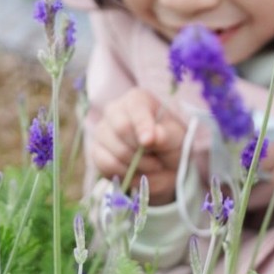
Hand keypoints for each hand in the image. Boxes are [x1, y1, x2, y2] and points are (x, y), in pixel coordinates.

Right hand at [88, 88, 189, 204]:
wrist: (164, 164)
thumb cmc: (170, 143)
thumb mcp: (176, 138)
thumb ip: (166, 135)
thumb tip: (152, 137)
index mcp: (136, 100)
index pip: (135, 109)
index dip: (142, 126)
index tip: (149, 141)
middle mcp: (114, 111)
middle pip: (121, 129)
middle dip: (142, 151)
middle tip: (158, 161)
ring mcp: (102, 131)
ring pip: (114, 150)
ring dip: (137, 166)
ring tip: (151, 166)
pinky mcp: (96, 152)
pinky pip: (106, 165)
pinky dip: (124, 174)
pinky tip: (136, 172)